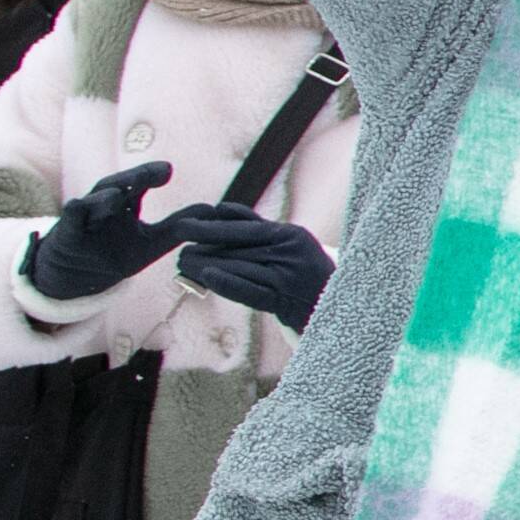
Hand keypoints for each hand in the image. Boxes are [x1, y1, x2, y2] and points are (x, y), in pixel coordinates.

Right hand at [24, 162, 190, 303]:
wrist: (78, 277)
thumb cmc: (115, 253)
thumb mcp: (151, 243)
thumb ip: (177, 227)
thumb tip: (212, 210)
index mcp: (124, 204)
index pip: (139, 184)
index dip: (152, 175)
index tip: (168, 170)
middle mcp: (104, 206)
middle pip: (117, 186)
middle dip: (134, 178)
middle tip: (153, 172)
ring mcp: (85, 219)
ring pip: (92, 202)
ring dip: (105, 197)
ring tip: (119, 194)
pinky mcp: (68, 235)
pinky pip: (70, 221)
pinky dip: (74, 212)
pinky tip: (78, 204)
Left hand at [164, 203, 332, 329]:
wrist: (341, 310)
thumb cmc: (308, 274)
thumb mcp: (292, 243)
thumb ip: (257, 226)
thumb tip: (219, 209)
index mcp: (292, 235)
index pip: (244, 228)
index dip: (211, 228)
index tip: (184, 227)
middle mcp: (292, 252)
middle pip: (237, 248)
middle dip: (203, 249)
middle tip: (179, 253)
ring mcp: (289, 277)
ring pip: (239, 267)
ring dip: (205, 267)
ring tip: (183, 267)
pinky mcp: (286, 301)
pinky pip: (250, 291)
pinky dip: (227, 283)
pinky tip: (206, 277)